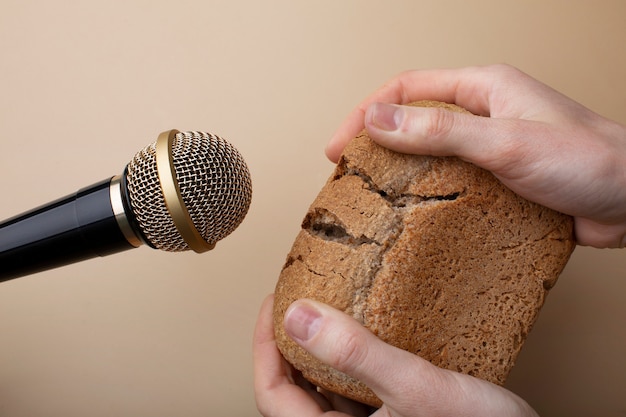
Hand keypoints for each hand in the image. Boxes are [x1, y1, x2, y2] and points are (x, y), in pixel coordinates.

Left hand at [253, 295, 537, 416]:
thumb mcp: (418, 388)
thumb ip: (357, 355)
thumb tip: (298, 316)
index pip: (273, 395)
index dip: (263, 346)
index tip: (274, 302)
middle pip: (296, 389)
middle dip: (291, 342)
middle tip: (297, 297)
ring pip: (327, 387)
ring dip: (323, 348)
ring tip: (328, 305)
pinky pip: (358, 387)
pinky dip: (354, 357)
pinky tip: (368, 329)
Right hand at [326, 64, 625, 247]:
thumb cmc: (591, 160)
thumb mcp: (506, 143)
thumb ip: (440, 132)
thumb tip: (379, 119)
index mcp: (484, 89)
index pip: (407, 88)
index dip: (367, 113)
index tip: (341, 146)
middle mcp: (484, 115)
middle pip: (414, 121)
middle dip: (378, 145)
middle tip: (350, 176)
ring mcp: (491, 150)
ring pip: (431, 156)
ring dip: (402, 175)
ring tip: (376, 201)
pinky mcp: (499, 182)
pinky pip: (453, 185)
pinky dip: (430, 199)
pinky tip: (419, 220)